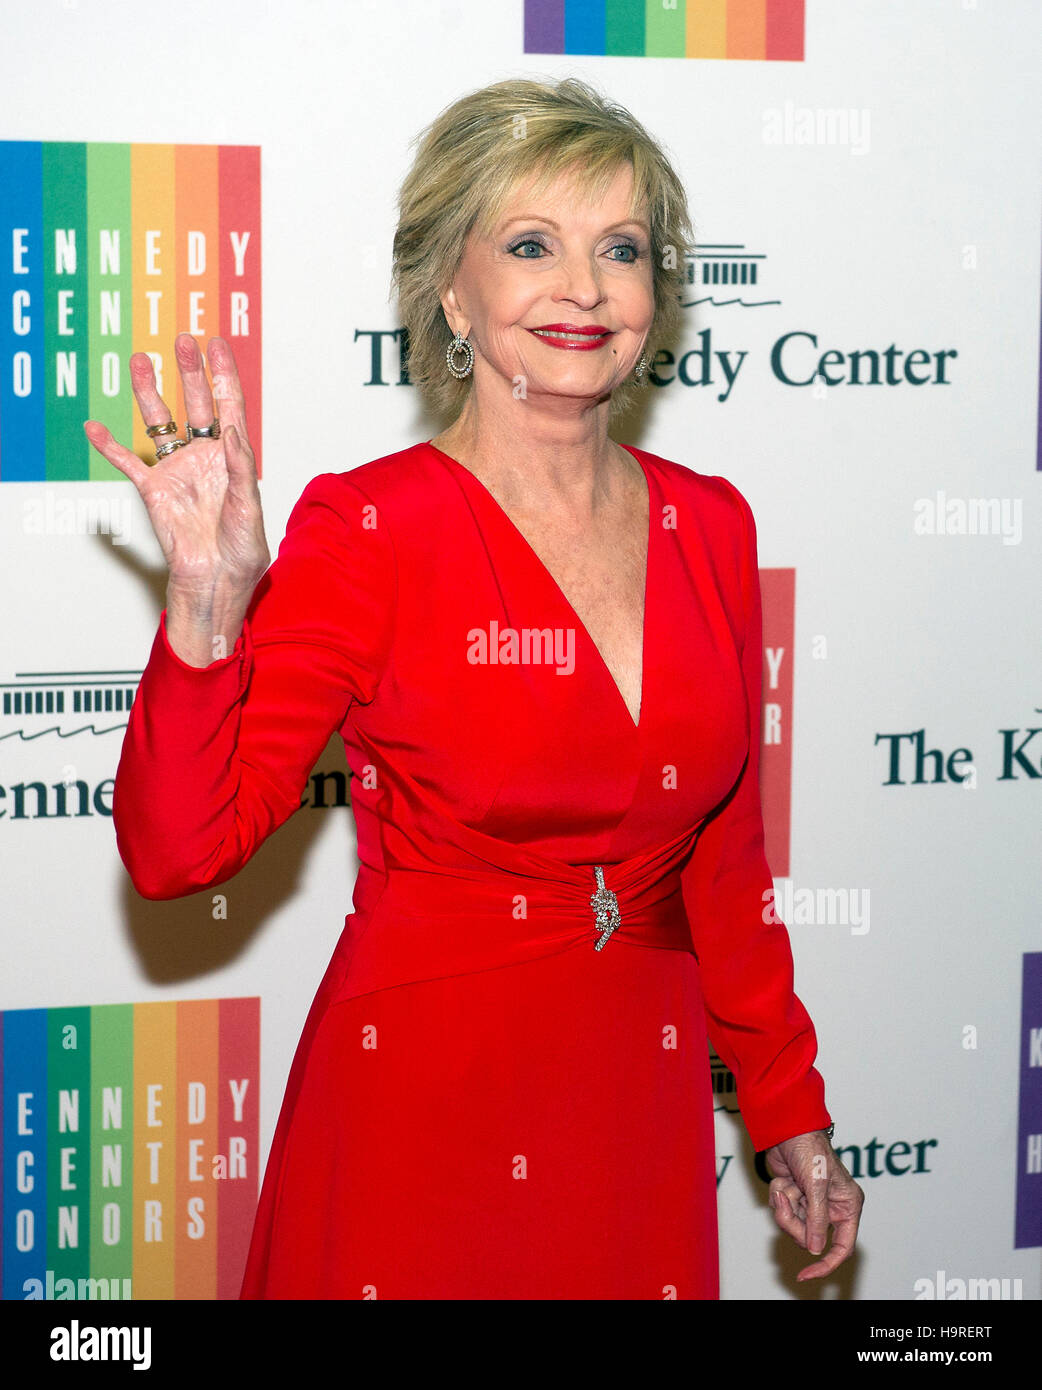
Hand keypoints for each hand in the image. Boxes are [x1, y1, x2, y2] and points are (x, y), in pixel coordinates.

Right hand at [83, 334, 269, 599]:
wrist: (217, 578)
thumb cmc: (242, 548)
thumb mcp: (250, 506)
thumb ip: (241, 467)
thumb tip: (229, 430)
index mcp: (233, 457)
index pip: (229, 406)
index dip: (223, 374)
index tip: (217, 343)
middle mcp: (205, 456)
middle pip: (196, 404)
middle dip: (190, 372)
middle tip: (183, 341)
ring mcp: (178, 469)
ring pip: (160, 422)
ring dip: (149, 393)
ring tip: (140, 361)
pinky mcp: (155, 489)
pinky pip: (128, 463)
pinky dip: (110, 446)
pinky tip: (94, 426)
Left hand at [763, 1130, 863, 1281]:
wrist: (787, 1127)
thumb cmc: (810, 1150)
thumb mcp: (816, 1186)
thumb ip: (817, 1219)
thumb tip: (816, 1250)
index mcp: (847, 1206)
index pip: (842, 1246)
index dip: (826, 1263)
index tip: (806, 1274)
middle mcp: (831, 1207)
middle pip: (811, 1238)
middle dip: (794, 1223)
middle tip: (785, 1202)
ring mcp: (811, 1203)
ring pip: (794, 1226)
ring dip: (784, 1208)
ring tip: (783, 1188)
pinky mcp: (795, 1196)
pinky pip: (783, 1212)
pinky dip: (778, 1198)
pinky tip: (782, 1181)